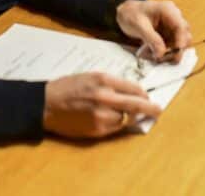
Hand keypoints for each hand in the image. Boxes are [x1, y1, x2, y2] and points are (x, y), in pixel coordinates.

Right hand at [43, 72, 161, 136]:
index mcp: (104, 80)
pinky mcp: (97, 129)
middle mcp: (105, 97)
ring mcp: (102, 115)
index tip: (147, 96)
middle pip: (137, 105)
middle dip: (151, 108)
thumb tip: (130, 91)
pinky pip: (115, 128)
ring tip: (130, 115)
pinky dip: (118, 125)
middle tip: (158, 111)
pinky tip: (114, 121)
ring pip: (127, 118)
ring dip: (130, 117)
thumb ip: (110, 84)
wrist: (46, 104)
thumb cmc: (67, 87)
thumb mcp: (90, 76)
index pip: (134, 88)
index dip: (143, 93)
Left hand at [115, 0, 191, 62]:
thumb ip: (152, 39)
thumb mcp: (139, 26)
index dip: (181, 41)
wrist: (124, 13)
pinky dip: (163, 52)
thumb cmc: (131, 14)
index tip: (175, 55)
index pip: (181, 26)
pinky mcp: (169, 34)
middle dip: (175, 49)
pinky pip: (172, 46)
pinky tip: (150, 52)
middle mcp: (174, 17)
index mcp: (168, 10)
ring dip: (168, 52)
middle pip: (184, 36)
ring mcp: (172, 26)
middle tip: (161, 58)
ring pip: (180, 43)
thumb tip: (161, 54)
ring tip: (152, 55)